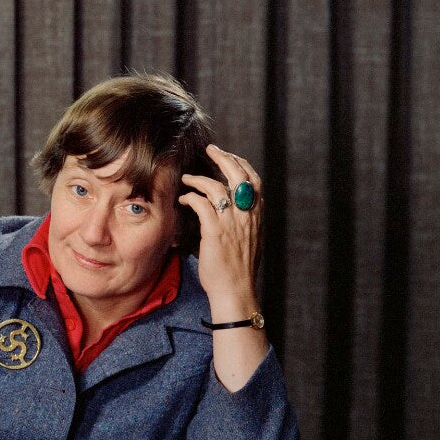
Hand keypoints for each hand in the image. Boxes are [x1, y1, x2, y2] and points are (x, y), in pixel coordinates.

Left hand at [178, 144, 262, 314]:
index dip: (241, 164)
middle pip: (238, 175)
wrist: (235, 290)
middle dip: (223, 157)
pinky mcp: (214, 232)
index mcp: (257, 216)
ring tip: (187, 178)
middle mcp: (247, 215)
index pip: (254, 180)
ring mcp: (231, 223)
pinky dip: (190, 197)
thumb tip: (231, 207)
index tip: (228, 156)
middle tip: (210, 149)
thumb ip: (243, 221)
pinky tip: (183, 199)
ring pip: (216, 187)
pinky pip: (201, 204)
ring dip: (198, 179)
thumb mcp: (249, 240)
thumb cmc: (238, 269)